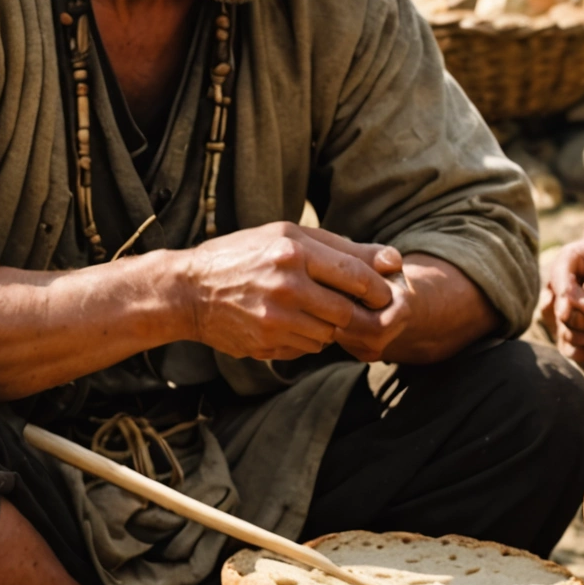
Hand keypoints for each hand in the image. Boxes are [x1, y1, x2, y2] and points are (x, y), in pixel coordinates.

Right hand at [172, 221, 399, 360]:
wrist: (188, 291)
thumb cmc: (244, 255)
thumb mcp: (288, 236)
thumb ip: (343, 248)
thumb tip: (395, 261)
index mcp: (293, 251)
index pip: (356, 275)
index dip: (377, 288)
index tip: (384, 292)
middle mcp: (286, 285)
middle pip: (347, 310)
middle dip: (356, 311)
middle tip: (354, 306)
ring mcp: (275, 319)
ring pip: (330, 333)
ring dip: (330, 325)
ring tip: (311, 309)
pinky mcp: (266, 343)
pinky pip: (308, 348)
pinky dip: (308, 339)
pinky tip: (290, 323)